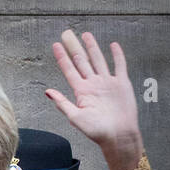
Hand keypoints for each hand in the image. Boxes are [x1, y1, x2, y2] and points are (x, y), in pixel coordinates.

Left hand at [46, 31, 140, 153]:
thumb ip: (62, 103)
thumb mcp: (75, 117)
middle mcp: (93, 84)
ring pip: (98, 60)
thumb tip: (47, 91)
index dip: (62, 57)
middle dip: (74, 47)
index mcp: (81, 91)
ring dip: (92, 47)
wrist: (118, 135)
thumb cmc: (96, 130)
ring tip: (85, 35)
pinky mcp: (121, 84)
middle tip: (67, 33)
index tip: (55, 45)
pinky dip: (117, 55)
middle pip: (82, 61)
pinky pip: (119, 66)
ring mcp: (107, 83)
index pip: (69, 70)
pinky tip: (112, 45)